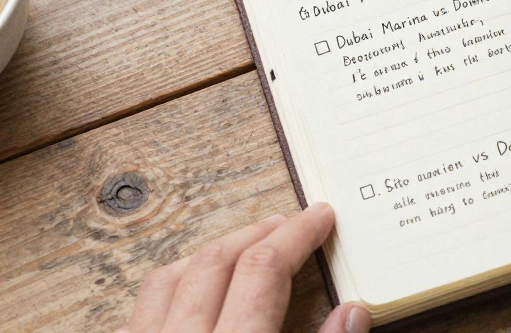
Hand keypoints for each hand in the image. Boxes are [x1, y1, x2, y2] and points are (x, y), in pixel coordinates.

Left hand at [118, 203, 370, 332]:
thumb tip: (352, 311)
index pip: (264, 269)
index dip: (297, 236)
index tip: (320, 217)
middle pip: (216, 262)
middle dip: (258, 233)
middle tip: (290, 224)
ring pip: (168, 279)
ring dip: (210, 254)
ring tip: (243, 248)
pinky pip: (136, 314)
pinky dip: (167, 292)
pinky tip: (185, 297)